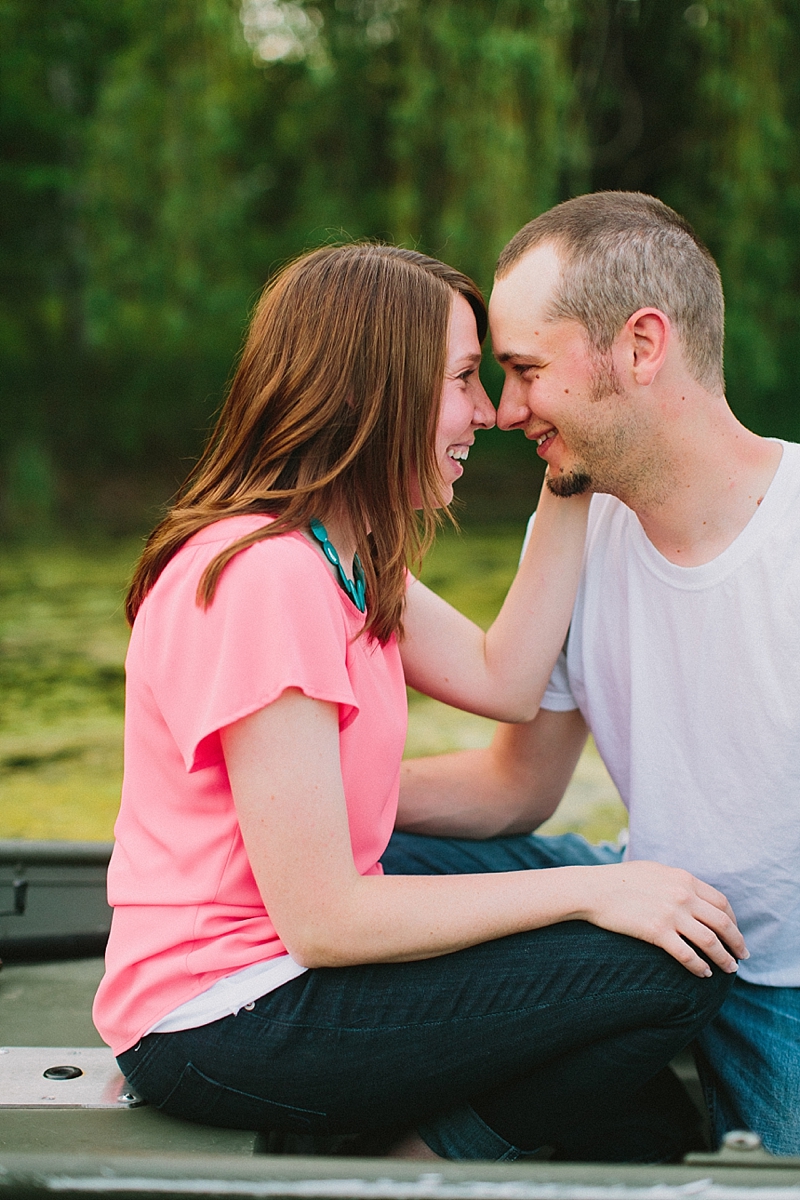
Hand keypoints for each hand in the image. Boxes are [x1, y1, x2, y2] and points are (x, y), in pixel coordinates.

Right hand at [580, 860, 746, 977]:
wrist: (593, 889)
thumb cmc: (619, 880)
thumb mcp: (654, 871)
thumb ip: (676, 882)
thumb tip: (691, 893)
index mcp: (684, 879)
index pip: (721, 902)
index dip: (733, 920)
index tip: (735, 932)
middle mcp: (683, 895)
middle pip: (722, 922)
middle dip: (737, 941)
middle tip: (742, 955)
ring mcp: (671, 914)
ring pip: (710, 941)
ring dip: (724, 958)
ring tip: (729, 969)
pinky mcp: (657, 932)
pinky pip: (687, 954)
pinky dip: (699, 966)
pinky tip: (703, 973)